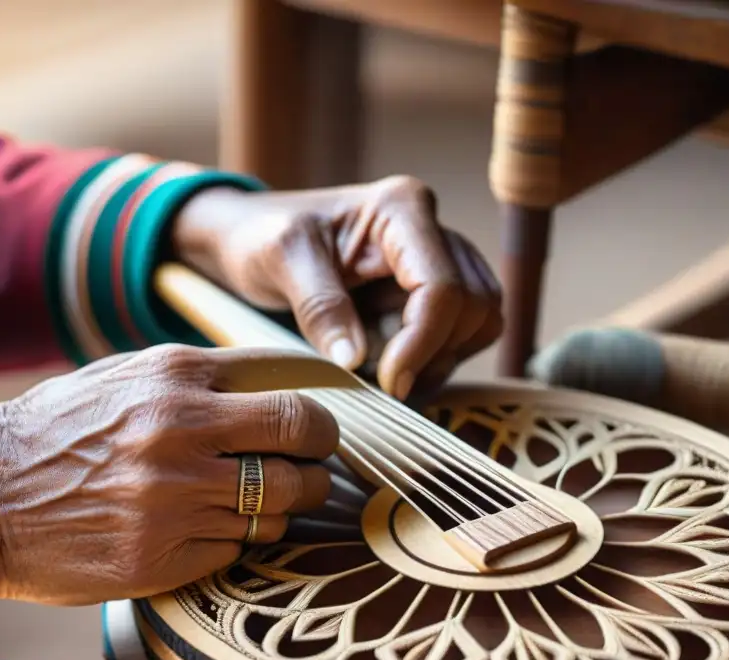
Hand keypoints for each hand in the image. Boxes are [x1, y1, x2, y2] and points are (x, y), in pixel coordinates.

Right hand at [0, 345, 337, 610]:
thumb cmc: (56, 433)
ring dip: (283, 505)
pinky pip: (239, 548)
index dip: (319, 410)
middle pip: (302, 441)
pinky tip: (208, 530)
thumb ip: (198, 378)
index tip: (318, 427)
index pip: (289, 385)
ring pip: (280, 505)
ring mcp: (174, 499)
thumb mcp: (122, 378)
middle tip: (312, 466)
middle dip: (320, 457)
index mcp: (173, 376)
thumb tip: (280, 386)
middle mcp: (181, 432)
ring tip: (259, 501)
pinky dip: (237, 541)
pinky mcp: (163, 557)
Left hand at [173, 176, 502, 399]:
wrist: (248, 239)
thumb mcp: (279, 259)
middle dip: (433, 353)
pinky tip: (391, 367)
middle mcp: (430, 228)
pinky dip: (436, 360)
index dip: (422, 343)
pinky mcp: (432, 290)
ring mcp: (437, 259)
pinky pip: (463, 334)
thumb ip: (319, 305)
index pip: (442, 286)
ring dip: (439, 359)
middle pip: (473, 307)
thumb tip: (355, 359)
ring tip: (384, 372)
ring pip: (479, 322)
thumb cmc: (259, 237)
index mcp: (400, 208)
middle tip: (382, 381)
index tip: (388, 382)